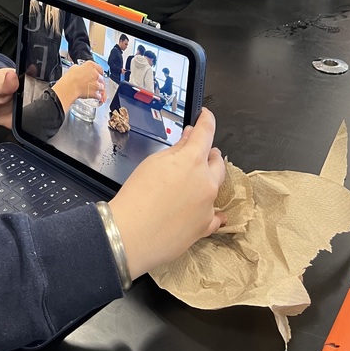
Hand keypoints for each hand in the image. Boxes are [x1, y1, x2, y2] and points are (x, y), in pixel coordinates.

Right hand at [52, 60, 105, 110]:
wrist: (69, 88)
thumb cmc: (70, 78)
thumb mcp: (74, 67)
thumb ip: (81, 68)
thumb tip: (80, 69)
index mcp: (91, 66)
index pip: (100, 69)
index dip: (99, 73)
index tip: (98, 75)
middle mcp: (95, 74)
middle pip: (101, 78)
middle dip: (98, 81)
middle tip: (94, 83)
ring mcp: (96, 84)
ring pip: (102, 87)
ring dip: (99, 89)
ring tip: (93, 90)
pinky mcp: (95, 93)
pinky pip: (99, 95)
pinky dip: (98, 96)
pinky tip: (95, 96)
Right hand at [108, 108, 225, 279]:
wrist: (132, 234)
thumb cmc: (137, 197)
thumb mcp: (153, 163)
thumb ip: (176, 149)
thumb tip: (189, 138)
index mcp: (192, 161)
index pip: (206, 132)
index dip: (207, 120)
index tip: (206, 116)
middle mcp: (206, 181)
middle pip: (217, 161)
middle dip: (210, 153)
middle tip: (200, 153)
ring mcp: (209, 205)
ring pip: (217, 186)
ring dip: (209, 179)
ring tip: (196, 181)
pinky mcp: (206, 226)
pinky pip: (216, 216)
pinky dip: (213, 210)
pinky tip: (209, 211)